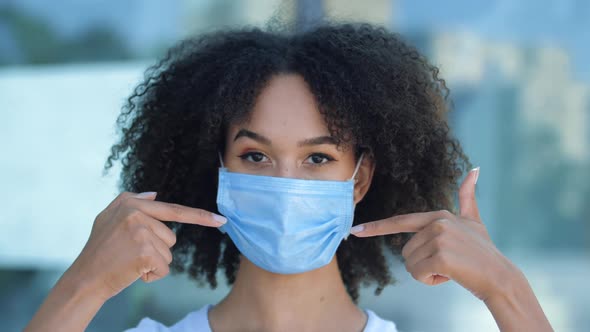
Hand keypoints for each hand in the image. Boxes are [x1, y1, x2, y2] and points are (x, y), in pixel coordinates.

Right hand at [67, 191, 226, 299]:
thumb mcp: (107, 218)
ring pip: (168, 254)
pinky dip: (151, 276)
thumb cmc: (98, 251)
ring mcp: (141, 232)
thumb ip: (130, 202)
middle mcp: (137, 213)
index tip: (221, 220)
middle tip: (129, 254)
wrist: (85, 279)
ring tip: (129, 262)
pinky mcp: (145, 252)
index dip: (200, 217)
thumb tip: (155, 194)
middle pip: (170, 237)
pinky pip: (164, 268)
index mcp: (131, 203)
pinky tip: (132, 272)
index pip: (173, 210)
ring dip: (153, 263)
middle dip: (155, 250)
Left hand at [351, 167, 517, 300]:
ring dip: (427, 274)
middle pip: (405, 252)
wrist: (500, 277)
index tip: (354, 231)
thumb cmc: (484, 253)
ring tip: (452, 268)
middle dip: (422, 264)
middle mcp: (437, 222)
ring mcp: (439, 237)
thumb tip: (474, 169)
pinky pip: (418, 274)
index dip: (376, 227)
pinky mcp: (440, 255)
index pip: (400, 222)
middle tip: (449, 264)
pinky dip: (431, 281)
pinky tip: (451, 276)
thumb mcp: (474, 221)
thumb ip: (467, 197)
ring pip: (410, 265)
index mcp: (438, 215)